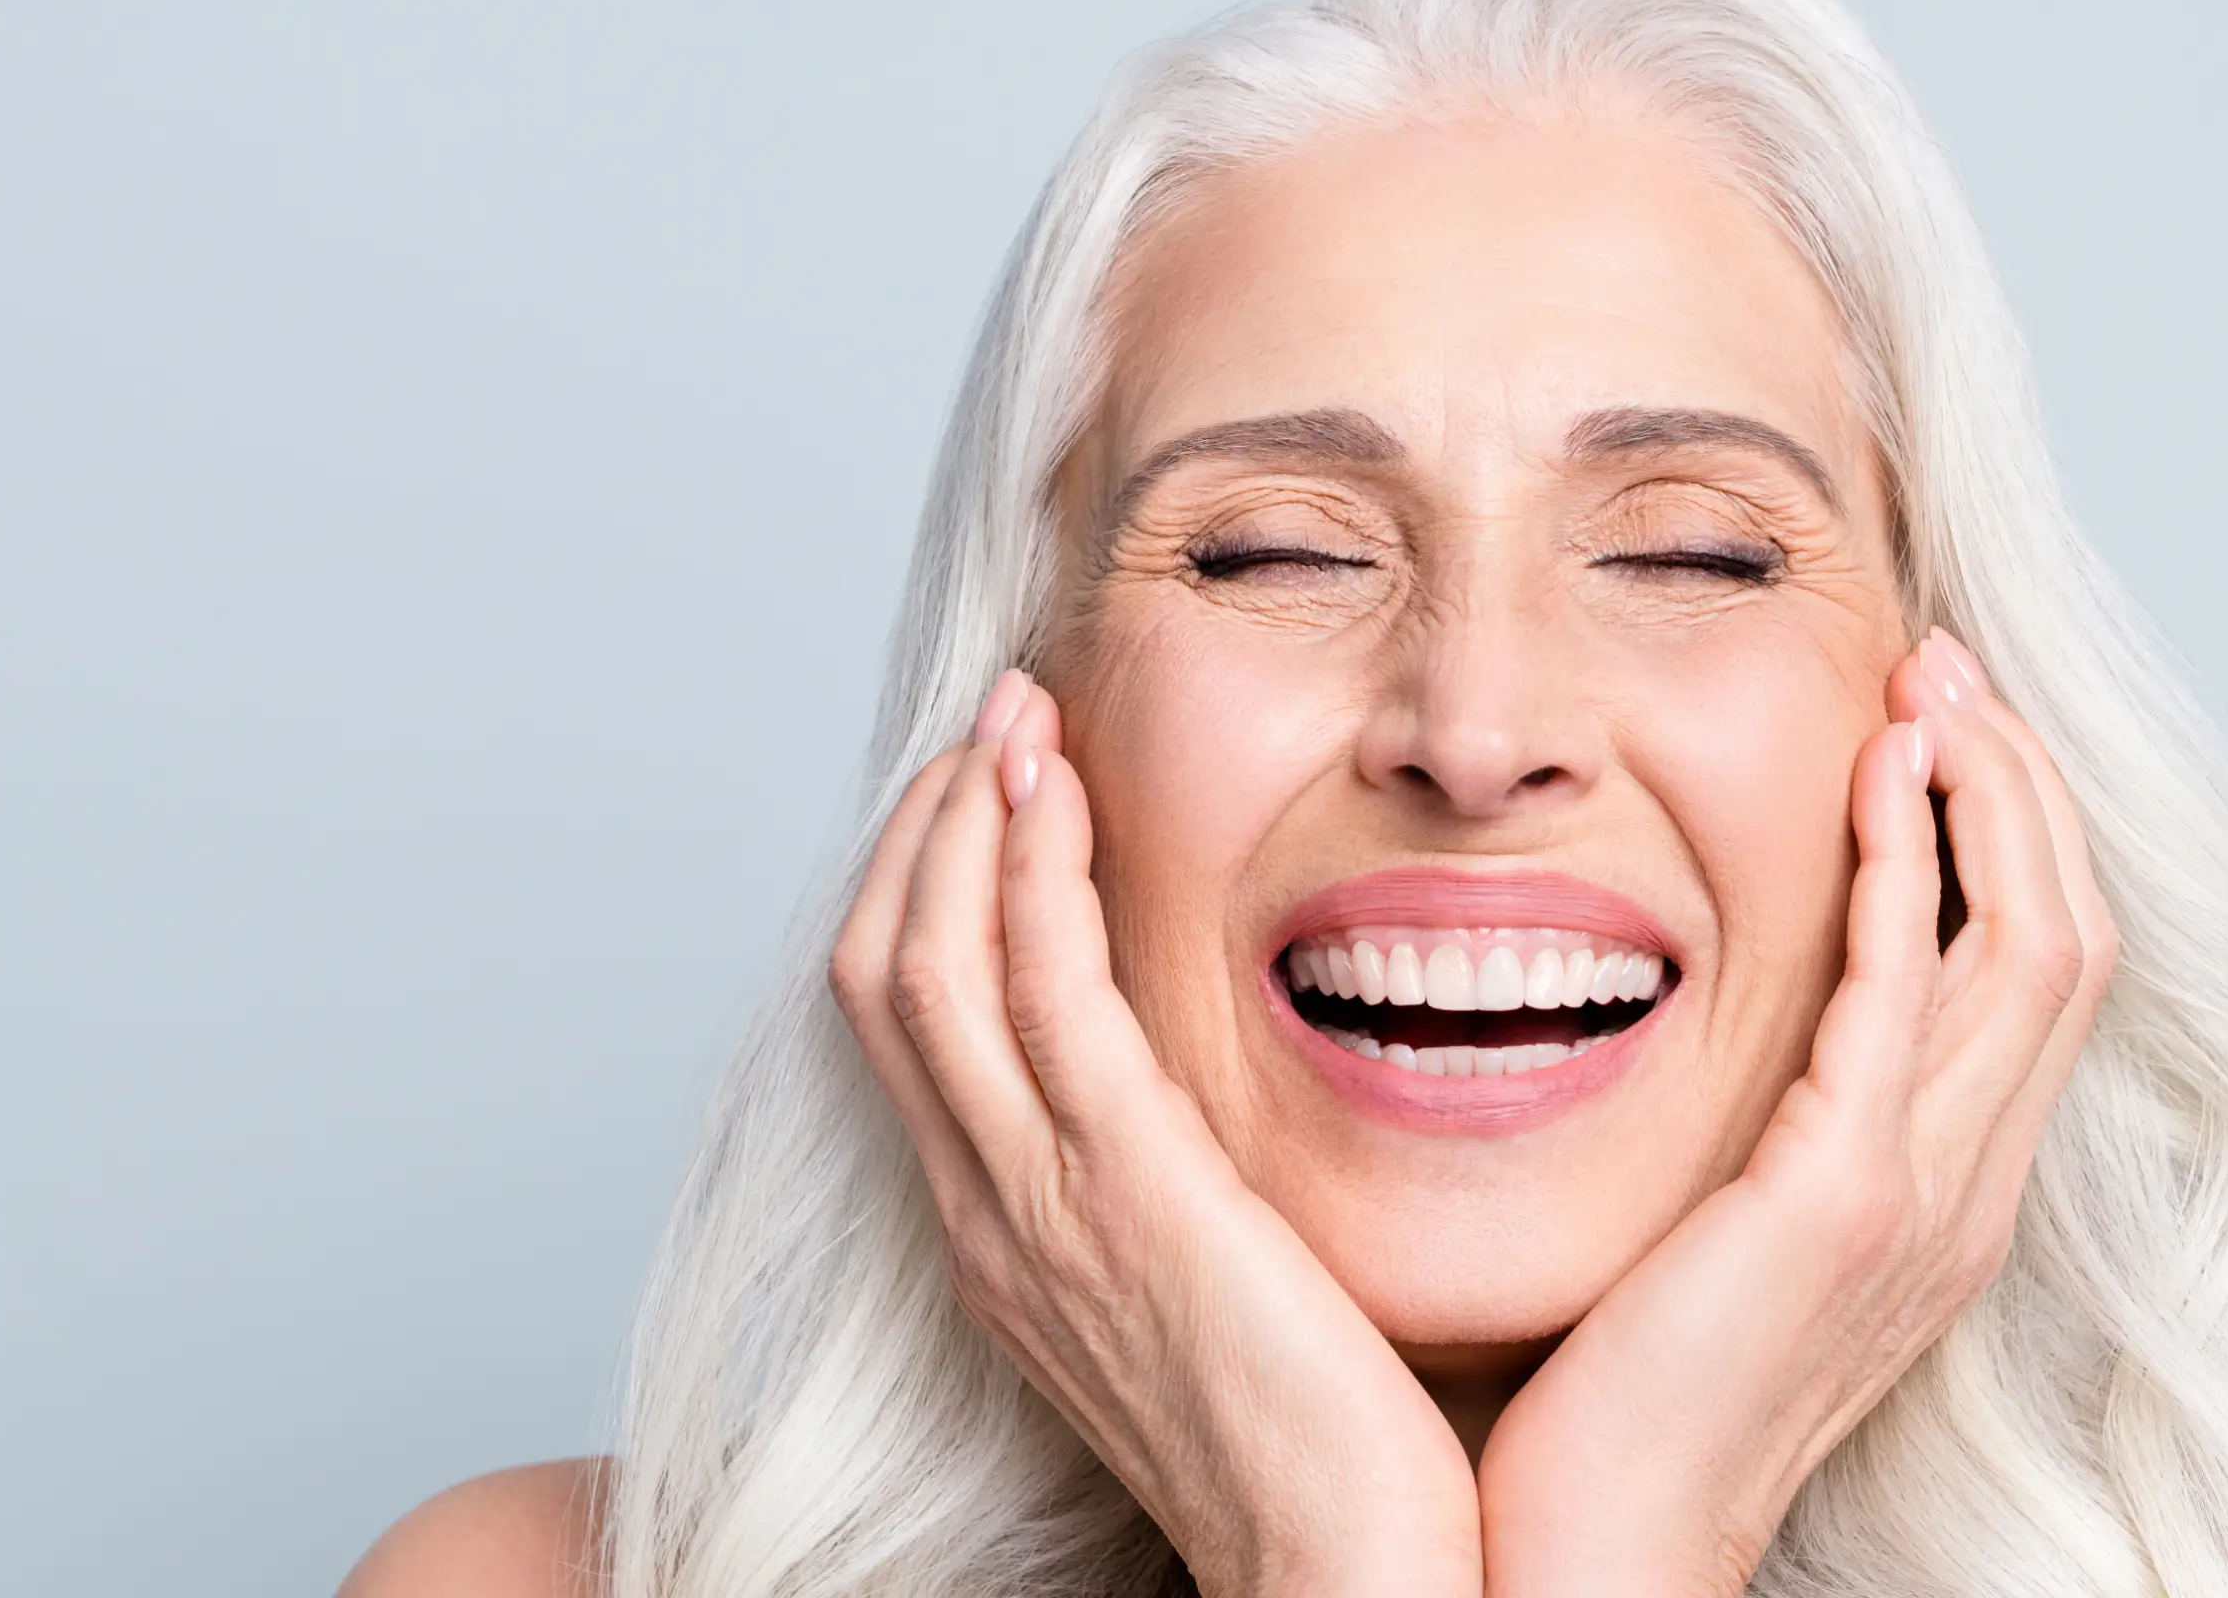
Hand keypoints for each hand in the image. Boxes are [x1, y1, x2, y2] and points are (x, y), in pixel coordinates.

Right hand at [829, 671, 1482, 1597]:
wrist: (1344, 1577)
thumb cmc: (1327, 1457)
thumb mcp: (1217, 1299)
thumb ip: (1186, 1197)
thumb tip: (1218, 1116)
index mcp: (1011, 1246)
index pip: (912, 1032)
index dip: (931, 892)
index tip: (997, 790)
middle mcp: (993, 1221)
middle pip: (883, 978)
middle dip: (926, 830)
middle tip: (994, 722)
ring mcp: (1038, 1208)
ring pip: (930, 967)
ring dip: (965, 819)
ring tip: (1015, 717)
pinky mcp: (1120, 1193)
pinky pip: (1036, 995)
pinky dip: (1030, 873)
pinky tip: (1059, 790)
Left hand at [1474, 629, 2119, 1596]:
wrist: (1602, 1554)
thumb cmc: (1621, 1407)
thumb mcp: (1720, 1237)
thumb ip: (1755, 1134)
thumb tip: (1724, 1032)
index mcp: (1945, 1196)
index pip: (2037, 977)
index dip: (2012, 837)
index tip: (1940, 725)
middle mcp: (1967, 1191)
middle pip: (2071, 935)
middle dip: (2023, 782)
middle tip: (1948, 666)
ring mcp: (1924, 1195)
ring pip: (2034, 944)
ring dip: (1989, 791)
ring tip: (1932, 683)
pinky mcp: (1847, 1196)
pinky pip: (1911, 990)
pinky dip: (1910, 863)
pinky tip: (1877, 771)